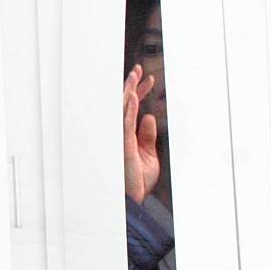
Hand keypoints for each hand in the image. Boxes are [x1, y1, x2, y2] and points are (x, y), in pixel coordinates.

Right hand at [123, 64, 158, 202]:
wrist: (133, 200)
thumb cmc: (138, 181)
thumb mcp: (149, 155)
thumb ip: (147, 136)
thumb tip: (149, 117)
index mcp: (129, 135)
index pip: (133, 109)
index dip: (140, 93)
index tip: (150, 80)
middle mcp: (122, 134)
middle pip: (126, 105)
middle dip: (132, 86)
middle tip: (139, 70)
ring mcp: (120, 139)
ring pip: (121, 111)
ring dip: (128, 93)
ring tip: (135, 76)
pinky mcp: (122, 146)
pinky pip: (124, 124)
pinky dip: (128, 111)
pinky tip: (133, 98)